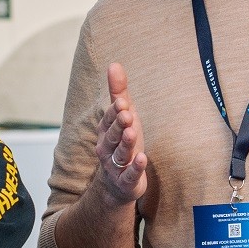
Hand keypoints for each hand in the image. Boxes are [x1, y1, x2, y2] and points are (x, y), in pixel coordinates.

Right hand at [91, 63, 147, 204]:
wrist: (118, 183)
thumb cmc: (123, 144)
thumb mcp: (123, 117)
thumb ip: (118, 93)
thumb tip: (114, 64)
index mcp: (105, 131)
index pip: (108, 119)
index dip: (114, 112)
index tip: (121, 102)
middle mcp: (107, 148)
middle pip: (112, 135)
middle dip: (118, 125)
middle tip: (126, 114)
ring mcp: (116, 166)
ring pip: (120, 153)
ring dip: (126, 143)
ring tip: (132, 133)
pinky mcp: (126, 181)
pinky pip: (129, 174)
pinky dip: (135, 167)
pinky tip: (142, 159)